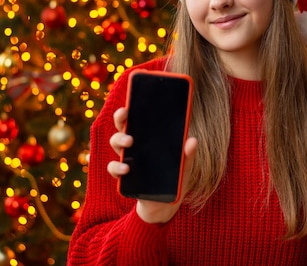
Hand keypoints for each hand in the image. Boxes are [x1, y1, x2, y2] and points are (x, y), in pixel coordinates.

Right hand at [107, 107, 197, 223]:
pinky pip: (114, 168)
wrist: (165, 206)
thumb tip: (193, 140)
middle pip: (122, 126)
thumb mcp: (185, 166)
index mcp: (149, 139)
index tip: (133, 99)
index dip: (134, 107)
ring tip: (130, 142)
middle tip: (126, 115)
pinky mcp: (124, 177)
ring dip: (119, 140)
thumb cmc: (174, 180)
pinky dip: (117, 167)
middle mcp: (135, 147)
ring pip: (115, 144)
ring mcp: (127, 160)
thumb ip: (188, 154)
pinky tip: (127, 168)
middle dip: (121, 118)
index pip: (138, 118)